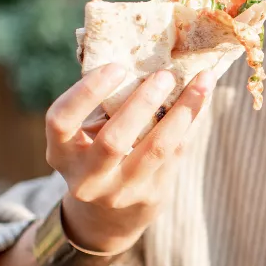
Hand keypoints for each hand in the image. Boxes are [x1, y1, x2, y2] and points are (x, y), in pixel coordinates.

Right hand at [44, 64, 218, 252]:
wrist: (108, 215)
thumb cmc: (96, 153)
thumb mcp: (85, 135)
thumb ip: (104, 104)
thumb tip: (143, 50)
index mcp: (61, 153)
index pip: (61, 120)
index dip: (87, 92)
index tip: (117, 66)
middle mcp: (86, 178)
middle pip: (114, 141)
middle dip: (142, 104)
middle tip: (164, 74)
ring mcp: (120, 191)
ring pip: (157, 149)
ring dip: (182, 111)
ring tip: (201, 81)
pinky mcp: (152, 194)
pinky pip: (177, 152)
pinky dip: (192, 121)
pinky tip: (204, 97)